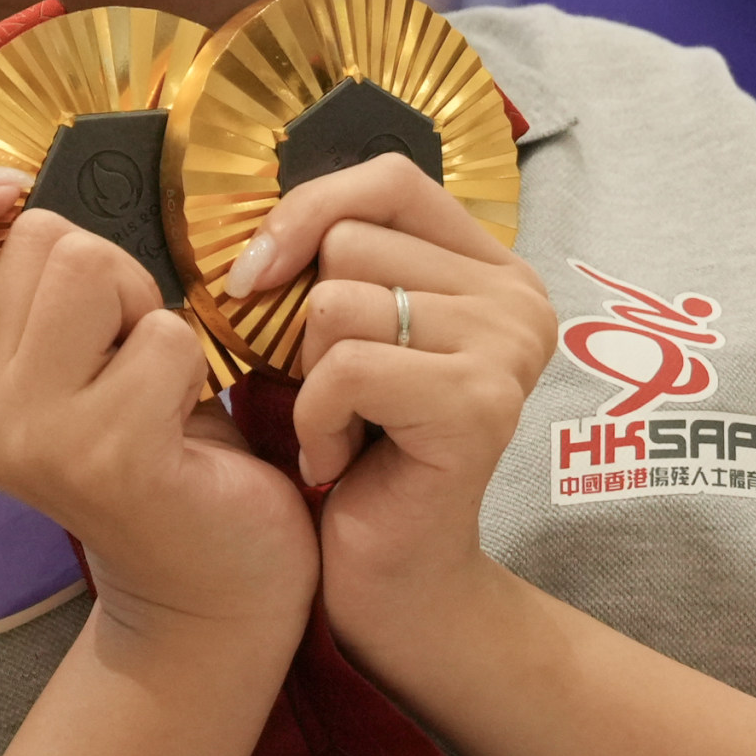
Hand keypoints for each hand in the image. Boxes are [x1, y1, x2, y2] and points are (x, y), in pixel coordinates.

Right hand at [0, 170, 314, 666]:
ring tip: (150, 379)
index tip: (3, 192)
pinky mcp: (109, 455)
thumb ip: (25, 292)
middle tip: (123, 351)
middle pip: (33, 240)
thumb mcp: (57, 363)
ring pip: (91, 267)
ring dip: (146, 307)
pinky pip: (163, 333)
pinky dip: (192, 361)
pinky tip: (182, 420)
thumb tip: (17, 188)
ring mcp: (31, 439)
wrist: (210, 581)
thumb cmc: (147, 444)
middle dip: (104, 271)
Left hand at [218, 153, 553, 658]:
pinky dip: (316, 419)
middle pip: (352, 240)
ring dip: (309, 378)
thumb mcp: (339, 334)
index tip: (251, 272)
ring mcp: (506, 349)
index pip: (388, 180)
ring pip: (338, 303)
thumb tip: (239, 212)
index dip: (306, 211)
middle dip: (304, 320)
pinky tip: (340, 460)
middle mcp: (516, 297)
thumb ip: (325, 261)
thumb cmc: (352, 450)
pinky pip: (345, 369)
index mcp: (489, 267)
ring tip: (343, 428)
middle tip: (332, 393)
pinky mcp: (479, 405)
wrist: (388, 575)